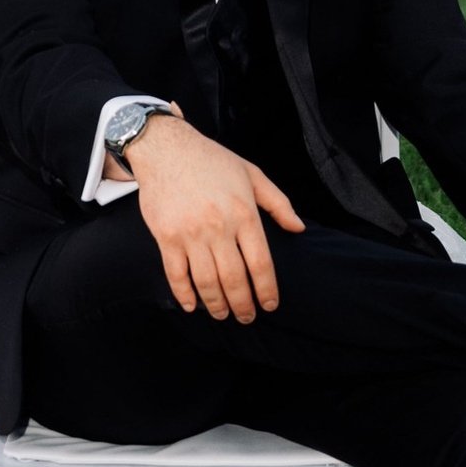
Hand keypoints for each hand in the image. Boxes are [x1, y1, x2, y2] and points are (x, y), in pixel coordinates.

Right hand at [125, 114, 304, 321]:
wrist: (166, 148)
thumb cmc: (212, 160)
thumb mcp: (252, 174)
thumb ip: (278, 203)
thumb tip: (299, 228)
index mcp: (243, 213)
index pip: (260, 263)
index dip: (266, 289)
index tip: (270, 305)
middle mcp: (218, 226)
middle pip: (234, 279)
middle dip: (243, 305)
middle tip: (247, 318)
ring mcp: (190, 233)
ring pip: (206, 281)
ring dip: (216, 305)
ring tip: (223, 314)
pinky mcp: (166, 236)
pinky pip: (176, 274)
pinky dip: (184, 295)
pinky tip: (193, 306)